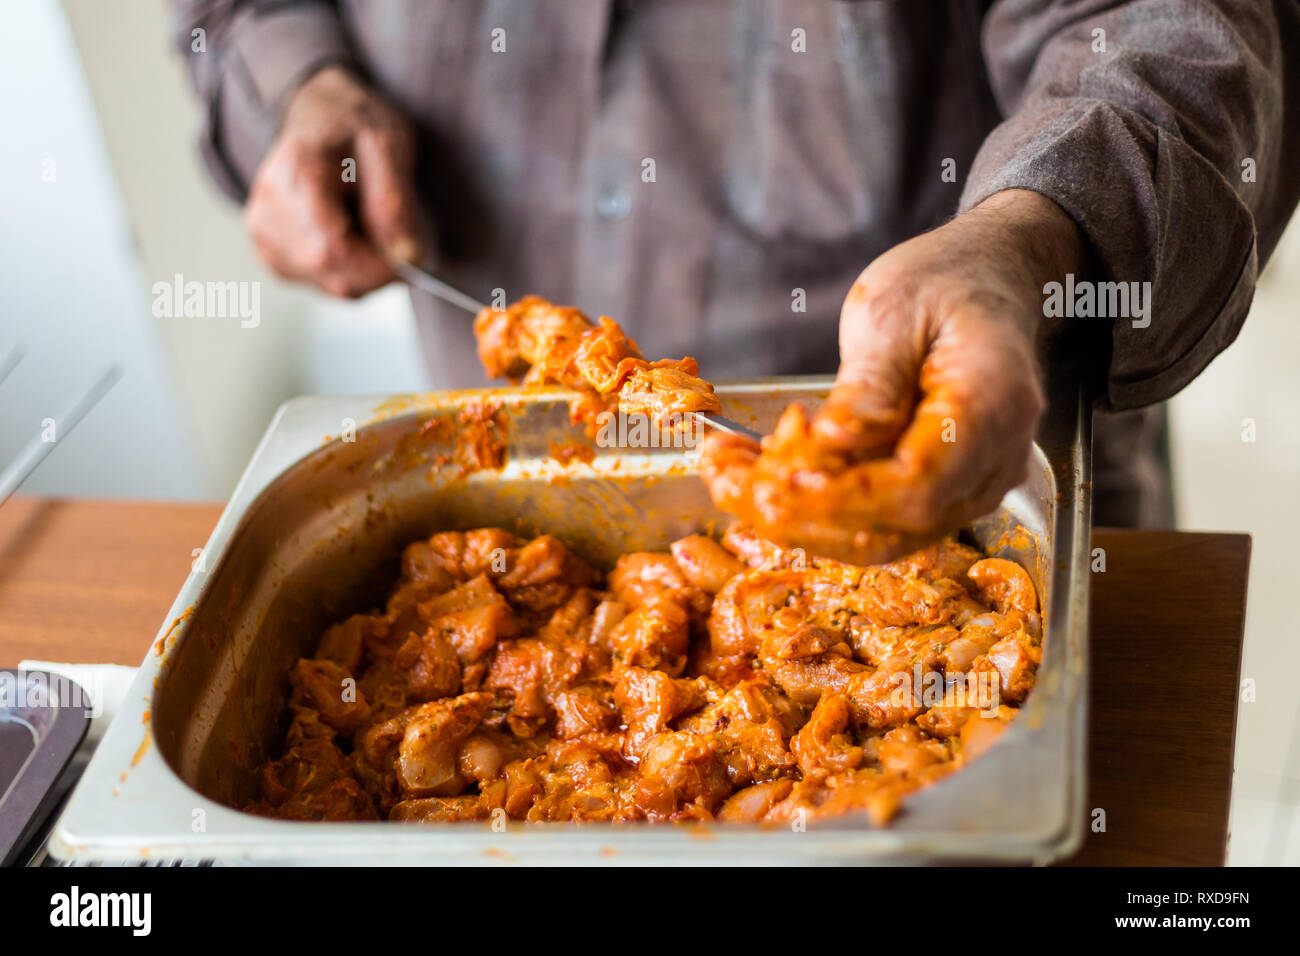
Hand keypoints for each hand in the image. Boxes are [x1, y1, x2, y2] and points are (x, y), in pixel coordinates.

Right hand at [244, 66, 421, 297]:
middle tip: (399, 232)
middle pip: (334, 276)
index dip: (382, 266)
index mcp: (294, 179)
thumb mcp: (389, 144)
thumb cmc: (353, 122)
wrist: (318, 112)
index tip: (414, 253)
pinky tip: (350, 231)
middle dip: (379, 266)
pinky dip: (349, 267)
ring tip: (368, 219)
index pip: (334, 252)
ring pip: (333, 285)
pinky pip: (324, 283)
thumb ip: (395, 202)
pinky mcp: (269, 253)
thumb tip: (404, 257)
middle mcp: (266, 212)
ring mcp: (262, 236)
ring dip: (366, 266)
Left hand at [701, 189, 1080, 563]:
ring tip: (730, 477)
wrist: (984, 280)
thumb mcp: (890, 310)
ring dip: (799, 520)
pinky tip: (763, 475)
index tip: (782, 484)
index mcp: (991, 404)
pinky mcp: (942, 493)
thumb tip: (834, 443)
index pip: (919, 485)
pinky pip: (879, 522)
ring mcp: (973, 484)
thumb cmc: (942, 283)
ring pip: (884, 538)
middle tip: (729, 483)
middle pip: (900, 526)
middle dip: (805, 518)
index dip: (847, 497)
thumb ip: (868, 384)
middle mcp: (994, 459)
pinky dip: (816, 509)